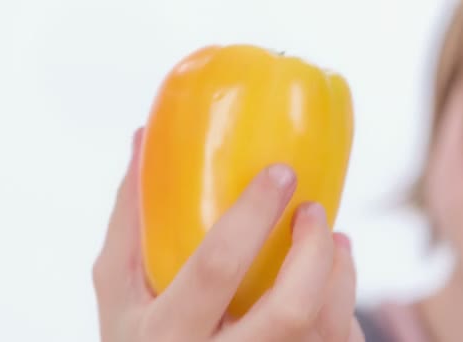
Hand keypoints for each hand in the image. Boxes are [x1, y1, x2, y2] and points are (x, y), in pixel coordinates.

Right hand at [93, 128, 363, 341]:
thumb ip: (129, 219)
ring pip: (325, 331)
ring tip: (336, 241)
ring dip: (341, 275)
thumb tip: (142, 138)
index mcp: (168, 332)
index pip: (216, 267)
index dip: (252, 214)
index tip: (280, 173)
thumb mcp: (119, 288)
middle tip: (315, 210)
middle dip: (315, 249)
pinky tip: (330, 289)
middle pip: (291, 309)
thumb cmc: (138, 337)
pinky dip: (344, 314)